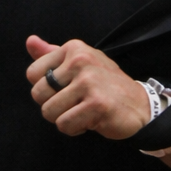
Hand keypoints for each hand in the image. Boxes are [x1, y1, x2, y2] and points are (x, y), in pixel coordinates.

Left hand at [26, 35, 150, 138]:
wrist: (140, 104)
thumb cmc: (104, 84)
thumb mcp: (79, 62)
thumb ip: (52, 54)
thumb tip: (30, 41)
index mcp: (74, 49)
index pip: (32, 73)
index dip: (45, 88)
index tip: (67, 87)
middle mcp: (81, 61)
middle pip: (37, 94)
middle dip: (53, 105)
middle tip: (76, 102)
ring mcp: (89, 82)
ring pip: (48, 112)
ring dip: (64, 118)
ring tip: (84, 110)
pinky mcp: (97, 104)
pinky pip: (64, 124)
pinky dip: (75, 128)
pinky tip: (90, 120)